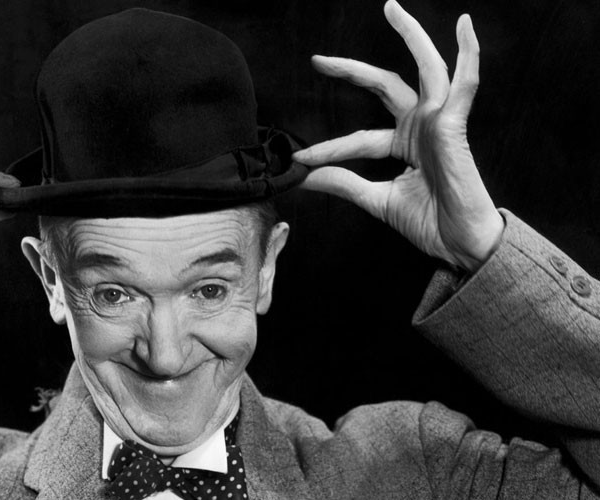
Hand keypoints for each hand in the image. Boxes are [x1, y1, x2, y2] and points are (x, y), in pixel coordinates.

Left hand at [294, 0, 503, 271]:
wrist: (460, 245)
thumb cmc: (430, 223)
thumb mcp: (376, 200)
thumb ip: (344, 183)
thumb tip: (306, 175)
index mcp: (403, 144)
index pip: (357, 138)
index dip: (328, 148)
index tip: (299, 160)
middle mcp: (420, 127)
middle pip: (384, 86)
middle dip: (350, 71)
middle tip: (317, 60)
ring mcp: (439, 123)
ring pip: (425, 69)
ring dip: (411, 36)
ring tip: (392, 8)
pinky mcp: (455, 125)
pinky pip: (464, 85)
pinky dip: (468, 55)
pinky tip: (464, 27)